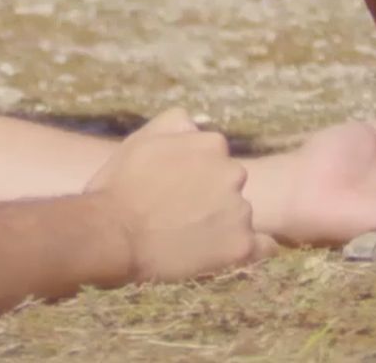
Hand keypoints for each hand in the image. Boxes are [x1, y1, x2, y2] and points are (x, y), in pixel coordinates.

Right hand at [85, 107, 277, 281]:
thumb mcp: (143, 137)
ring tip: (187, 239)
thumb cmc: (119, 187)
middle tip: (180, 215)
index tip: (177, 189)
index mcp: (213, 144)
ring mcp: (239, 210)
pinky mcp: (239, 246)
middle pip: (231, 185)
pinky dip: (253, 249)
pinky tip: (230, 253)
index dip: (196, 175)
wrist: (112, 234)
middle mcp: (234, 173)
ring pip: (240, 215)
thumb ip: (176, 122)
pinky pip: (263, 247)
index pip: (217, 158)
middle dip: (212, 196)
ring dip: (223, 224)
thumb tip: (196, 123)